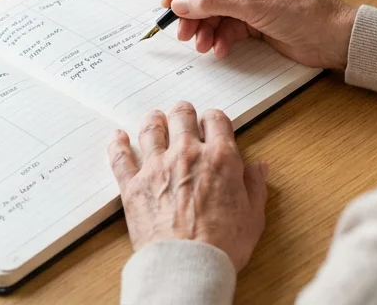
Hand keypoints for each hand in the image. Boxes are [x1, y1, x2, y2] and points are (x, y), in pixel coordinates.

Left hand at [109, 102, 267, 270]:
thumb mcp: (253, 216)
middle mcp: (188, 154)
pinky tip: (117, 137)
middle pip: (182, 116)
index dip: (214, 118)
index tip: (212, 123)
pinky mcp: (133, 185)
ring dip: (154, 120)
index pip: (216, 119)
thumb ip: (255, 186)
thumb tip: (258, 167)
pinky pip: (121, 157)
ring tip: (155, 118)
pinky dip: (118, 144)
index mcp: (220, 158)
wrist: (187, 264)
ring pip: (151, 129)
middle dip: (184, 113)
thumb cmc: (222, 244)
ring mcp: (157, 167)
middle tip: (183, 115)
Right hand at [163, 0, 355, 69]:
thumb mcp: (253, 3)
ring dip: (205, 28)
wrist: (334, 38)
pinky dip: (220, 38)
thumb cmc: (305, 10)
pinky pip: (229, 27)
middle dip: (193, 10)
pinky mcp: (257, 21)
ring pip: (216, 10)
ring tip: (201, 44)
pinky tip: (219, 49)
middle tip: (182, 30)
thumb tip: (182, 2)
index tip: (171, 1)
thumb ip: (213, 1)